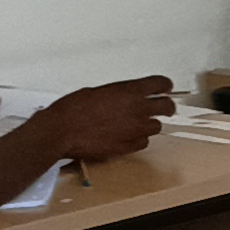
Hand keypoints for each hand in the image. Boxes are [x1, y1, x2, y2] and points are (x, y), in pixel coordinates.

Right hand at [40, 77, 178, 166]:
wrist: (61, 131)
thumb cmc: (71, 109)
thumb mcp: (96, 92)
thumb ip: (118, 94)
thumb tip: (124, 98)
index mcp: (130, 91)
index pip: (161, 83)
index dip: (164, 86)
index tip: (165, 88)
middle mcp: (138, 109)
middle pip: (168, 107)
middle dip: (166, 107)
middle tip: (161, 108)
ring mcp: (136, 129)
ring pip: (157, 126)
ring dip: (148, 124)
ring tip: (134, 124)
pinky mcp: (130, 146)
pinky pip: (144, 142)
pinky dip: (137, 139)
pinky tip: (126, 136)